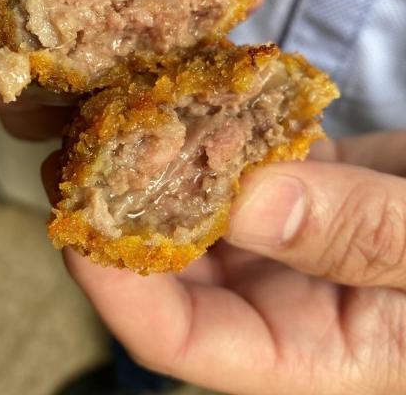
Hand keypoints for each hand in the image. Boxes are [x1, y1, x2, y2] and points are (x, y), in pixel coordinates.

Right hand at [0, 0, 193, 138]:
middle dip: (69, 102)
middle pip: (18, 100)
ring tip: (182, 53)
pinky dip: (189, 52)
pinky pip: (154, 52)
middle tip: (129, 72)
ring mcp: (83, 4)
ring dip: (132, 90)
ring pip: (88, 92)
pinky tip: (223, 14)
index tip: (31, 71)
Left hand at [46, 131, 405, 394]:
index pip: (185, 344)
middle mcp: (285, 303)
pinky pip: (242, 153)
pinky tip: (177, 78)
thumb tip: (243, 203)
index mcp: (311, 356)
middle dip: (116, 212)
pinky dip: (211, 119)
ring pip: (195, 204)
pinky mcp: (308, 182)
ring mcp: (290, 239)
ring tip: (106, 102)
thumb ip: (359, 237)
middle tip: (74, 145)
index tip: (81, 225)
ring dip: (151, 156)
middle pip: (170, 269)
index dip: (122, 293)